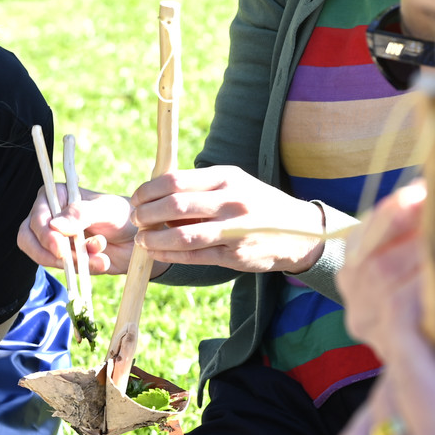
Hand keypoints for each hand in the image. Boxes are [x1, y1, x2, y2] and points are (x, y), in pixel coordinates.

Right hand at [18, 187, 138, 275]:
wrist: (138, 238)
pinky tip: (101, 261)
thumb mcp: (105, 209)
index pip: (35, 217)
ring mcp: (55, 239)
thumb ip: (81, 214)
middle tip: (68, 259)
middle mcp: (50, 217)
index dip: (43, 235)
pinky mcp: (65, 258)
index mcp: (56, 196)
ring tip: (98, 258)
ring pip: (43, 257)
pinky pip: (62, 268)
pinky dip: (81, 268)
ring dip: (71, 261)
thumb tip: (54, 226)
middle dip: (48, 253)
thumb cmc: (122, 215)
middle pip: (28, 239)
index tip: (60, 248)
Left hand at [126, 167, 326, 273]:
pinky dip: (168, 255)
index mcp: (227, 178)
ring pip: (182, 236)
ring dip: (153, 239)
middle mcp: (231, 202)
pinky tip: (156, 253)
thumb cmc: (255, 205)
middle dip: (146, 214)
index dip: (148, 190)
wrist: (299, 232)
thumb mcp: (234, 184)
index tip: (137, 198)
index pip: (175, 180)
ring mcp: (234, 230)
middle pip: (174, 206)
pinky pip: (193, 256)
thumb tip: (155, 192)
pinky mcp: (235, 256)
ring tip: (142, 240)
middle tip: (136, 220)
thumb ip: (199, 186)